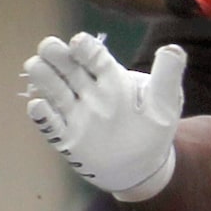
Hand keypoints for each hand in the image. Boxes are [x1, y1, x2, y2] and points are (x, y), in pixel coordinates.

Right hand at [24, 32, 185, 199]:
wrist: (143, 167)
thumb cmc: (154, 129)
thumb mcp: (166, 102)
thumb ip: (168, 76)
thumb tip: (173, 49)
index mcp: (111, 78)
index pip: (94, 57)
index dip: (85, 48)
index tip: (78, 43)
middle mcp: (89, 91)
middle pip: (67, 68)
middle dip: (55, 55)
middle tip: (49, 47)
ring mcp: (75, 113)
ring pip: (54, 90)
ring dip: (43, 77)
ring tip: (36, 66)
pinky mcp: (66, 137)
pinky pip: (50, 124)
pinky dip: (42, 115)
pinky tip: (38, 106)